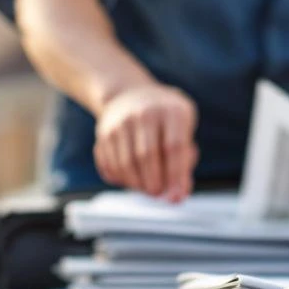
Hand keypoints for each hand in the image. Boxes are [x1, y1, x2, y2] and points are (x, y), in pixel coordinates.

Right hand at [94, 84, 198, 200]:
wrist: (129, 93)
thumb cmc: (164, 117)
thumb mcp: (183, 127)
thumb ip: (185, 157)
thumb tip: (180, 191)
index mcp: (171, 111)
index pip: (174, 147)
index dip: (176, 175)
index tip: (178, 196)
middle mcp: (144, 113)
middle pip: (147, 155)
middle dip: (154, 182)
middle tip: (159, 193)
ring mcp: (121, 122)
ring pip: (126, 163)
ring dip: (137, 184)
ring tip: (147, 189)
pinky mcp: (104, 133)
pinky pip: (110, 164)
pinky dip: (121, 179)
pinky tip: (131, 180)